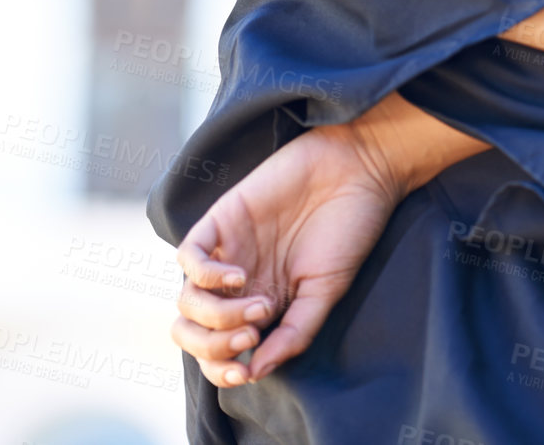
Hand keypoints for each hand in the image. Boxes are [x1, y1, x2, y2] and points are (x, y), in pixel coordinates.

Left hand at [170, 114, 406, 387]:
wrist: (357, 171)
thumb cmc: (348, 231)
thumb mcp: (326, 292)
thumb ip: (293, 333)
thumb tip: (255, 371)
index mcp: (259, 304)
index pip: (217, 350)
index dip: (221, 368)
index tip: (246, 370)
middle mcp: (237, 283)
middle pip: (190, 331)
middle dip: (211, 348)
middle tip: (250, 336)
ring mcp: (226, 252)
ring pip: (186, 300)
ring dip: (218, 316)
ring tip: (259, 307)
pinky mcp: (222, 220)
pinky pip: (188, 256)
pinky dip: (205, 276)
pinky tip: (239, 276)